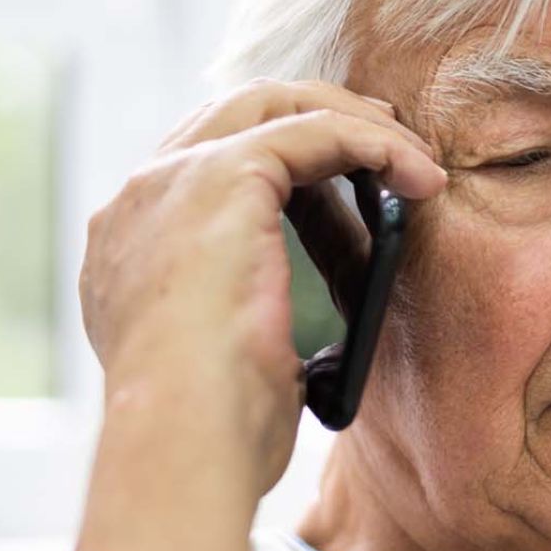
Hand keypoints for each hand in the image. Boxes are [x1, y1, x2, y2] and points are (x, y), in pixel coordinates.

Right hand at [77, 80, 445, 497]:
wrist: (179, 445)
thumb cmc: (210, 440)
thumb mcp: (225, 371)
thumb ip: (248, 333)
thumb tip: (304, 350)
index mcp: (129, 249)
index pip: (200, 167)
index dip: (276, 161)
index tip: (340, 180)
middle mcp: (140, 201)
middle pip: (233, 115)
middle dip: (315, 117)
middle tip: (385, 145)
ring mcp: (172, 181)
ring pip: (274, 105)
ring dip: (354, 123)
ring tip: (415, 159)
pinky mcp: (222, 177)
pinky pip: (315, 130)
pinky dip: (375, 145)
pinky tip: (421, 177)